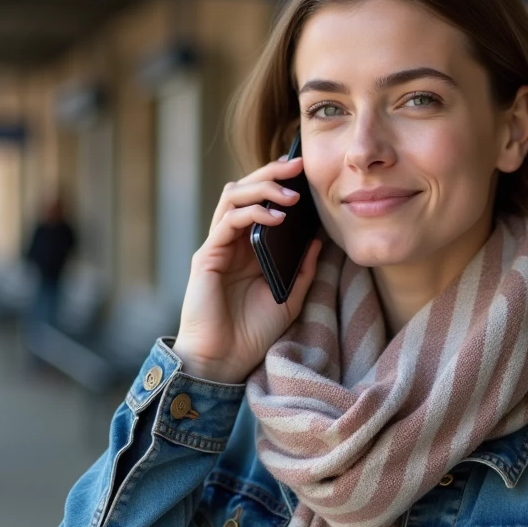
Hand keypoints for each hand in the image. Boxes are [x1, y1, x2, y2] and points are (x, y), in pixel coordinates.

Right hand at [171, 156, 322, 384]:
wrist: (224, 361)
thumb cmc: (253, 333)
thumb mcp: (290, 297)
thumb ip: (303, 268)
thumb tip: (319, 238)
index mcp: (250, 248)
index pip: (262, 202)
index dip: (280, 183)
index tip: (306, 173)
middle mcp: (231, 241)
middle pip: (246, 191)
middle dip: (271, 174)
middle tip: (298, 165)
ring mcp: (217, 246)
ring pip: (233, 197)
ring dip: (262, 188)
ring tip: (290, 194)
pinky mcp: (208, 256)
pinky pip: (228, 221)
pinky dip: (253, 213)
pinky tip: (276, 218)